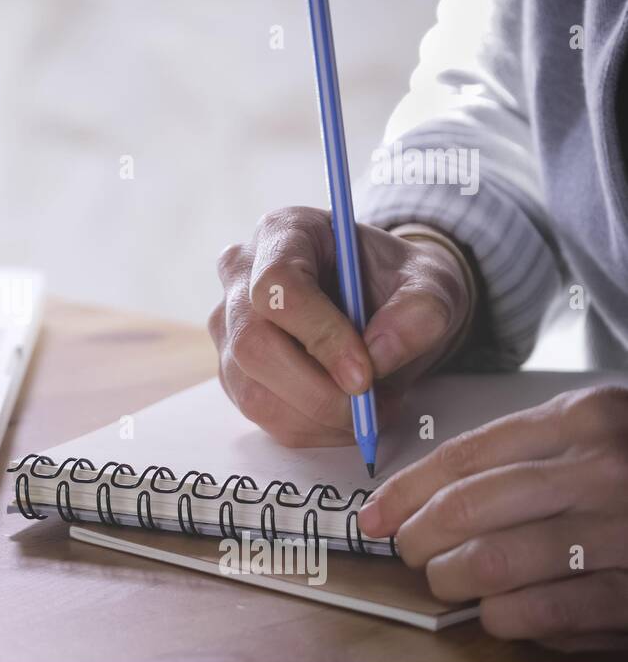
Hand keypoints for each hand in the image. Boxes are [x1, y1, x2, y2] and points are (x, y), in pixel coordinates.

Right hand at [209, 206, 470, 446]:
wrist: (384, 302)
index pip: (277, 286)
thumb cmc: (399, 283)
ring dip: (318, 417)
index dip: (318, 335)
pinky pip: (262, 415)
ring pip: (252, 391)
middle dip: (316, 391)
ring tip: (371, 409)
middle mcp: (240, 276)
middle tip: (369, 408)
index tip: (365, 374)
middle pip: (253, 345)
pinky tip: (346, 414)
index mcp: (283, 233)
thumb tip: (378, 356)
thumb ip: (419, 312)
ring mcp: (228, 327)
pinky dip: (311, 428)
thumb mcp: (432, 284)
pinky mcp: (233, 372)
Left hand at [359, 385, 627, 650]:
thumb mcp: (598, 430)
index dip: (404, 491)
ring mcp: (623, 534)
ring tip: (451, 580)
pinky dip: (504, 617)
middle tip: (408, 551)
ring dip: (453, 580)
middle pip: (465, 510)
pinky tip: (505, 610)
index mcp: (583, 420)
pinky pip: (539, 614)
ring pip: (491, 565)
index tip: (375, 514)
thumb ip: (523, 451)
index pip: (463, 456)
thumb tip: (429, 491)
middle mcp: (602, 471)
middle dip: (417, 538)